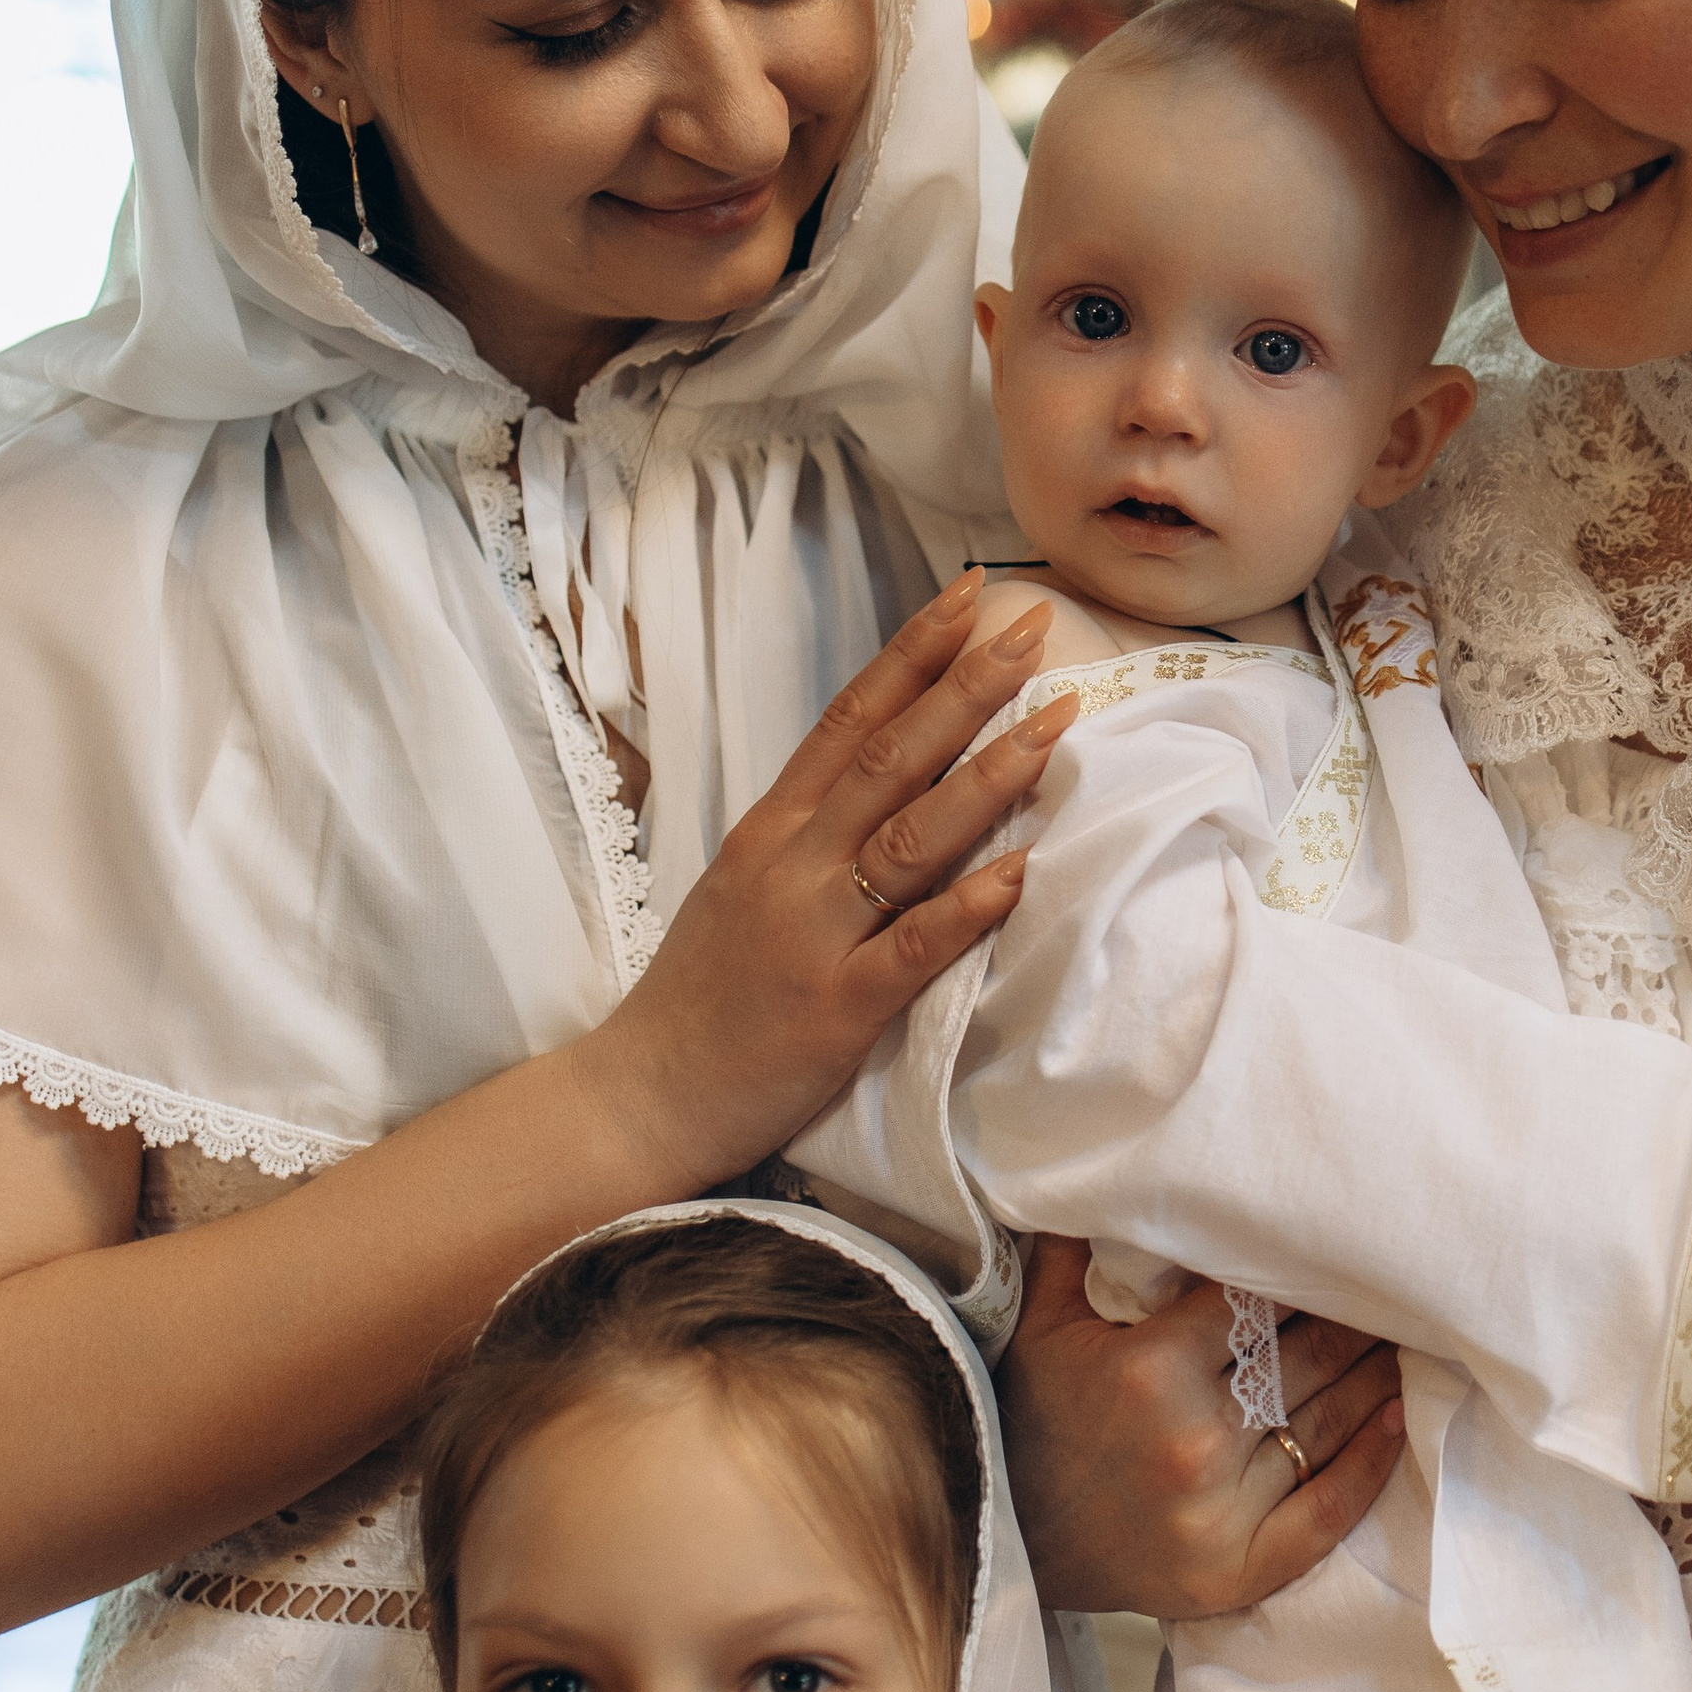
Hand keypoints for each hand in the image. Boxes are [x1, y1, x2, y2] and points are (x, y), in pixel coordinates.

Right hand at [587, 574, 1073, 1193]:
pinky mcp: (835, 1008)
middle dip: (967, 687)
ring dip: (989, 776)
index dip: (913, 654)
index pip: (849, 719)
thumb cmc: (702, 995)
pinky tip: (1022, 871)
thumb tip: (889, 779)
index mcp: (771, 831)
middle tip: (1033, 627)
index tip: (971, 595)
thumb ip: (810, 834)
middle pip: (889, 757)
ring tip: (1057, 724)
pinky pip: (911, 949)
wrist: (634, 1096)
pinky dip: (967, 909)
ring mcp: (812, 934)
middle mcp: (791, 865)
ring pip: (910, 838)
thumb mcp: (744, 887)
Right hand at [1001, 1238, 1405, 1613]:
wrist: (1008, 1545)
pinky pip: (1327, 1510)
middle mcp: (1193, 1439)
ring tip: (1404, 1342)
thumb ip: (1072, 1248)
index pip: (1256, 1304)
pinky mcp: (1239, 1569)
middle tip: (1393, 1289)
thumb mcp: (1037, 1327)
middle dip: (1353, 1320)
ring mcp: (1220, 1511)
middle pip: (1305, 1359)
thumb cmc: (1029, 1424)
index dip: (1298, 1276)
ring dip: (1374, 1379)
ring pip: (1325, 1424)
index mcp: (1149, 1370)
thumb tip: (1104, 1171)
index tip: (1332, 1251)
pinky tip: (1397, 1419)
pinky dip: (1370, 1462)